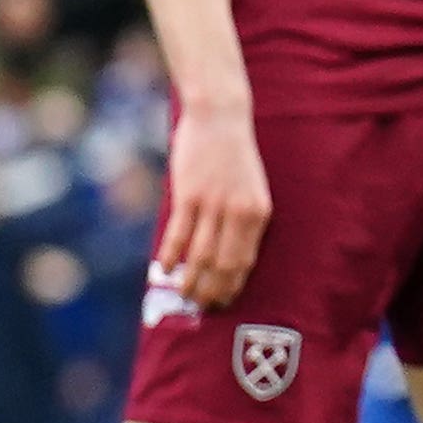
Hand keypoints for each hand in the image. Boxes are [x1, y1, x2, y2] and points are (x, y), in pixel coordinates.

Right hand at [151, 98, 271, 309]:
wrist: (220, 117)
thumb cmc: (234, 155)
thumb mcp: (251, 188)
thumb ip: (242, 220)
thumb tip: (226, 256)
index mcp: (259, 213)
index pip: (245, 261)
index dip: (232, 285)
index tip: (223, 301)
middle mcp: (239, 213)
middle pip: (223, 265)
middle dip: (211, 290)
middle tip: (199, 305)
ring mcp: (213, 204)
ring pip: (200, 255)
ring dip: (190, 280)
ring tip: (182, 295)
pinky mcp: (189, 195)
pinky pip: (179, 235)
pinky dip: (170, 256)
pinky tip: (163, 270)